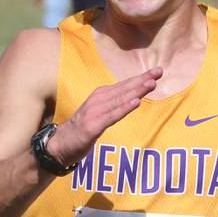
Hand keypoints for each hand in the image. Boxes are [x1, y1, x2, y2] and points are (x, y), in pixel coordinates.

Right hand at [47, 68, 162, 165]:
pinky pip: (112, 116)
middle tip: (159, 71)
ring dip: (136, 91)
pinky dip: (124, 108)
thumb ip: (114, 103)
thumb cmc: (81, 128)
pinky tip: (136, 103)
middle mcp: (98, 100)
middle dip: (143, 79)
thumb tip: (134, 96)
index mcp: (101, 95)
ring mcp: (95, 112)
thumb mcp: (99, 112)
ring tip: (151, 83)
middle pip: (124, 88)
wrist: (58, 145)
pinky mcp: (92, 126)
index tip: (158, 71)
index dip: (141, 77)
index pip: (125, 85)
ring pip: (120, 100)